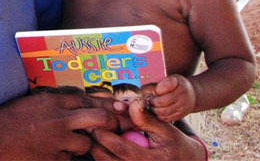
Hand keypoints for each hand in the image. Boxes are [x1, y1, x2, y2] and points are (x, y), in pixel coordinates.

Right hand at [0, 92, 127, 159]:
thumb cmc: (7, 118)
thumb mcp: (32, 101)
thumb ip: (55, 102)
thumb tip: (75, 105)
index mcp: (53, 100)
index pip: (89, 100)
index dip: (106, 105)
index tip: (117, 108)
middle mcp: (60, 118)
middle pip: (99, 119)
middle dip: (109, 124)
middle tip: (111, 127)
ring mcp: (58, 141)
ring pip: (87, 143)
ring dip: (85, 144)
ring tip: (73, 142)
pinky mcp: (53, 159)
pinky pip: (70, 159)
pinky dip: (67, 157)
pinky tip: (56, 152)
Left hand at [90, 99, 206, 159]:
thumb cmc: (173, 143)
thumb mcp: (164, 128)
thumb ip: (146, 118)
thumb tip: (132, 103)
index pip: (122, 149)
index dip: (105, 136)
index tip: (94, 123)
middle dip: (94, 145)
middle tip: (86, 130)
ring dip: (96, 153)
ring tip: (90, 139)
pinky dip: (103, 158)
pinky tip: (99, 148)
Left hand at [148, 74, 196, 121]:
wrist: (193, 95)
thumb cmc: (178, 85)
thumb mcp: (173, 78)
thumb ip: (163, 83)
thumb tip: (151, 90)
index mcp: (180, 85)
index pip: (165, 87)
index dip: (156, 90)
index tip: (153, 90)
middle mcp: (182, 98)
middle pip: (162, 102)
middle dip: (152, 101)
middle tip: (147, 99)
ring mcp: (182, 109)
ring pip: (163, 112)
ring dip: (153, 109)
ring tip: (150, 105)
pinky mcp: (179, 116)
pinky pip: (165, 118)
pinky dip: (158, 115)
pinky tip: (155, 110)